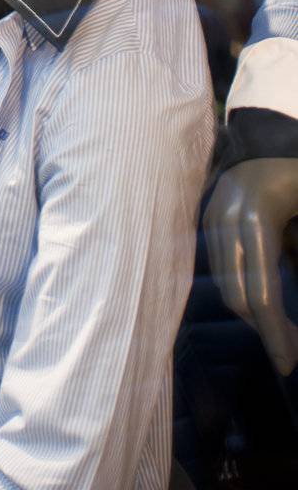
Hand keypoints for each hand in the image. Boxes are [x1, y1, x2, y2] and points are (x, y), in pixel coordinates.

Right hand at [205, 157, 297, 374]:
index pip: (262, 294)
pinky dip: (244, 290)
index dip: (275, 334)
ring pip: (227, 285)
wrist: (269, 133)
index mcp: (256, 221)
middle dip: (265, 330)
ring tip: (283, 330)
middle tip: (291, 352)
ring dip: (254, 313)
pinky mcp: (209, 219)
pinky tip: (267, 299)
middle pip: (237, 296)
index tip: (289, 364)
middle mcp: (226, 222)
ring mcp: (213, 219)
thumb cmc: (295, 172)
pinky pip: (224, 268)